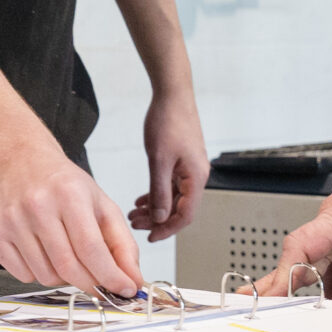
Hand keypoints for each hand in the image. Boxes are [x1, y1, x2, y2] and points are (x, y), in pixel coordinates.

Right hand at [0, 142, 141, 296]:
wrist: (19, 162)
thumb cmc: (63, 185)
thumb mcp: (101, 204)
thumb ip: (122, 244)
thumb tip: (133, 281)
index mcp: (69, 193)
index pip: (91, 248)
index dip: (110, 276)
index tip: (125, 290)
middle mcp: (37, 205)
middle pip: (68, 267)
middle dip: (90, 283)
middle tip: (100, 285)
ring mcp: (12, 221)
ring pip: (46, 276)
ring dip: (63, 277)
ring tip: (64, 253)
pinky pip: (23, 276)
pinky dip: (39, 273)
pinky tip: (42, 251)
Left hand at [130, 89, 207, 238]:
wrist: (172, 94)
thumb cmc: (168, 121)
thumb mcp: (159, 160)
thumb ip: (159, 191)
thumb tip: (160, 217)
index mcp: (196, 177)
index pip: (185, 215)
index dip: (167, 229)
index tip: (150, 237)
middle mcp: (197, 175)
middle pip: (179, 208)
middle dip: (157, 219)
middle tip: (135, 223)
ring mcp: (190, 168)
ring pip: (174, 197)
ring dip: (155, 207)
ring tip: (134, 212)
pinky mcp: (183, 160)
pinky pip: (172, 185)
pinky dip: (157, 193)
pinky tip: (142, 198)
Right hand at [263, 187, 331, 308]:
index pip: (302, 247)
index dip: (284, 273)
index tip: (273, 295)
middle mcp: (328, 226)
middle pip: (294, 256)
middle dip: (273, 281)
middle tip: (249, 301)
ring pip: (306, 263)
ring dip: (292, 286)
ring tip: (275, 308)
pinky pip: (326, 266)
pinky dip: (324, 286)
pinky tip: (325, 305)